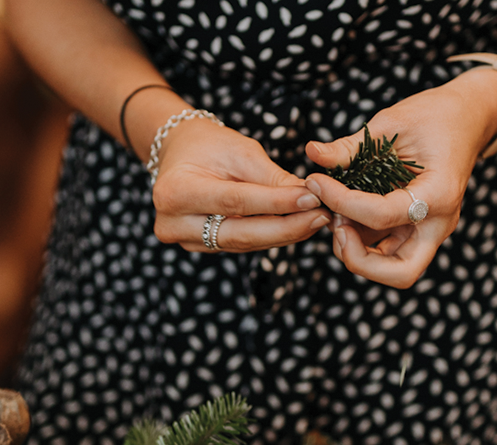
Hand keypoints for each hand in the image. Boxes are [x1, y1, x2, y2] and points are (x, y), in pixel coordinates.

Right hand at [152, 118, 329, 251]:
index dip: (277, 204)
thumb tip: (309, 197)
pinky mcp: (199, 247)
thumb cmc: (209, 145)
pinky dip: (270, 235)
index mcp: (177, 192)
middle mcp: (174, 223)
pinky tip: (295, 227)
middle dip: (286, 227)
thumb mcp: (240, 151)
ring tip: (316, 220)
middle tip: (322, 217)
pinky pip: (240, 244)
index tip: (312, 199)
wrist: (179, 152)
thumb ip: (272, 178)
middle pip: (240, 233)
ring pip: (243, 243)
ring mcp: (185, 240)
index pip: (237, 202)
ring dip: (283, 234)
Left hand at [304, 70, 496, 287]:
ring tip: (337, 215)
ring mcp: (429, 230)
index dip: (341, 202)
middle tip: (336, 225)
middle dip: (359, 259)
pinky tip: (345, 214)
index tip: (316, 182)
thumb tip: (312, 153)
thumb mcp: (392, 122)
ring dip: (356, 253)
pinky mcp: (417, 230)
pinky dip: (361, 243)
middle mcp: (439, 222)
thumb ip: (352, 146)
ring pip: (392, 269)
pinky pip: (387, 252)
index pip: (383, 215)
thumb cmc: (435, 115)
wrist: (467, 118)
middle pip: (401, 273)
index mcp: (439, 193)